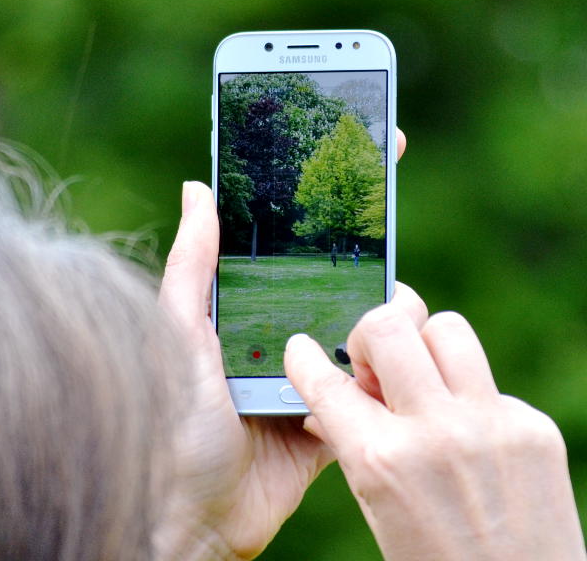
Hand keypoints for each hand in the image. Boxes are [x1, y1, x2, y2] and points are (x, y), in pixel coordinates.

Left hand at [153, 128, 406, 559]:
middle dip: (367, 254)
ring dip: (382, 319)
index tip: (361, 156)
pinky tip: (385, 365)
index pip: (290, 244)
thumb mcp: (178, 331)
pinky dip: (383, 380)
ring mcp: (308, 376)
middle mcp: (279, 333)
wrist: (190, 515)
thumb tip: (200, 187)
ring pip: (365, 332)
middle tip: (386, 225)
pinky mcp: (331, 421)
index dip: (322, 205)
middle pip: (335, 283)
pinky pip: (370, 394)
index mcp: (245, 306)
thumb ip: (193, 264)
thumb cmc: (170, 419)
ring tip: (384, 308)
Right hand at [284, 286, 586, 560]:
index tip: (300, 346)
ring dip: (425, 347)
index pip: (326, 382)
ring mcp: (490, 424)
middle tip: (375, 366)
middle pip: (388, 325)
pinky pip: (485, 381)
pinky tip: (468, 432)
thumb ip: (349, 445)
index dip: (302, 358)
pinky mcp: (533, 427)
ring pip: (446, 328)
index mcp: (381, 460)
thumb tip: (324, 402)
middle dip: (369, 336)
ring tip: (423, 380)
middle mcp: (435, 433)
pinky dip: (467, 397)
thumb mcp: (376, 508)